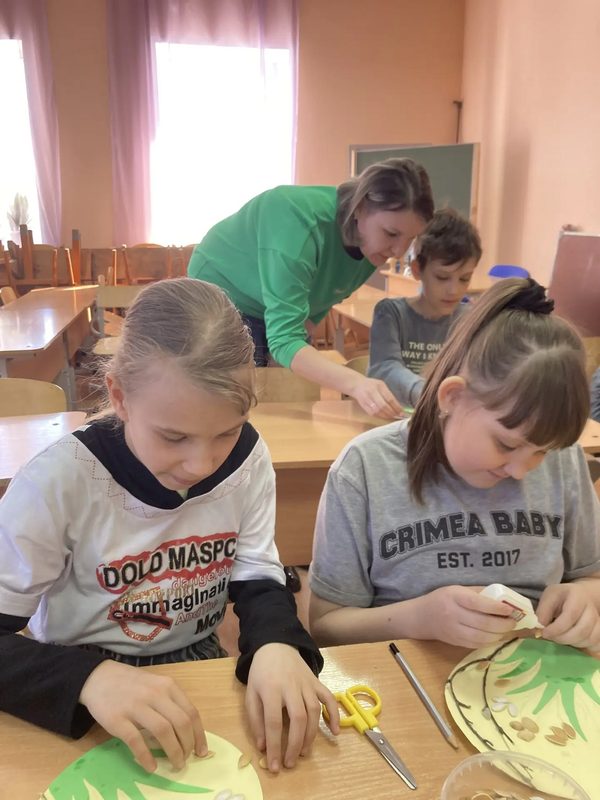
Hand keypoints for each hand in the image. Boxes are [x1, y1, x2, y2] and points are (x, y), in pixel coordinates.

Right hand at [80, 660, 207, 771]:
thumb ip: (169, 702)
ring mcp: (136, 706)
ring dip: (173, 752)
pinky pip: (136, 741)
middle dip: (188, 746)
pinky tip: (151, 767)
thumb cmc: (130, 683)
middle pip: (180, 723)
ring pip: (163, 731)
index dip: (199, 735)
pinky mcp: (117, 719)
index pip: (191, 712)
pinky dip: (146, 757)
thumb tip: (185, 732)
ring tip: (176, 764)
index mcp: (167, 686)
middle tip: (186, 759)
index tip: (201, 751)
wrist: (97, 677)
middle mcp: (155, 694)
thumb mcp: (155, 685)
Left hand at [246, 643, 339, 772]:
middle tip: (290, 763)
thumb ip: (255, 719)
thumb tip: (263, 746)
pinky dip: (335, 714)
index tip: (274, 766)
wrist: (275, 645)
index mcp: (270, 689)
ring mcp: (306, 684)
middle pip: (297, 719)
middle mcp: (291, 686)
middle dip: (295, 745)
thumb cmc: (261, 672)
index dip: (274, 746)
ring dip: (311, 735)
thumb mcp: (250, 694)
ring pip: (314, 712)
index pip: (273, 722)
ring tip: (303, 753)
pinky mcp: (317, 681)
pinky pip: (329, 698)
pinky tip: (336, 732)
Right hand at [348, 375, 403, 419]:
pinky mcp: (363, 405)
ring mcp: (367, 399)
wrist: (357, 385)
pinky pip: (372, 413)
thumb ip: (388, 394)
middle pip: (383, 406)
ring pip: (378, 411)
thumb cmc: (372, 385)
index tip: (402, 412)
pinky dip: (380, 416)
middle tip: (397, 415)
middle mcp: (372, 392)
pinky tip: (384, 416)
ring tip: (391, 416)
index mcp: (379, 386)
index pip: (389, 398)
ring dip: (386, 415)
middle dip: (392, 412)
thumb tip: (397, 406)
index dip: (396, 407)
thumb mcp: (381, 385)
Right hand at [416, 586, 516, 647]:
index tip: (509, 609)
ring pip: (481, 637)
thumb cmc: (442, 599)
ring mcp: (454, 630)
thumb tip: (502, 597)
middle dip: (502, 625)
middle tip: (512, 622)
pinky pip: (476, 645)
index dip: (496, 608)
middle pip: (483, 623)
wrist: (421, 617)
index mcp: (454, 597)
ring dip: (498, 635)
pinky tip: (495, 637)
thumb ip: (478, 592)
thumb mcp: (457, 589)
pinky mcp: (455, 642)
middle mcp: (453, 614)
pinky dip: (489, 642)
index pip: (478, 603)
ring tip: (506, 630)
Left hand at [537, 583, 599, 651]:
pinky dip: (585, 647)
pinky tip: (573, 642)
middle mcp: (591, 608)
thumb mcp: (549, 597)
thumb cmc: (561, 597)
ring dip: (572, 643)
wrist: (580, 596)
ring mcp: (598, 620)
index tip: (544, 633)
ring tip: (560, 638)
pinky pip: (597, 644)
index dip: (556, 628)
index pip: (570, 616)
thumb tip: (539, 627)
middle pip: (582, 630)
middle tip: (551, 637)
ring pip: (590, 639)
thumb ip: (543, 611)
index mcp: (577, 596)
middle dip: (563, 638)